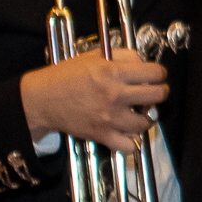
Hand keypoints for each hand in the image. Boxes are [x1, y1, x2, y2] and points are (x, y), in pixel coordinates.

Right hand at [23, 46, 168, 153]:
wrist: (42, 99)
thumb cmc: (66, 76)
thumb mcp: (93, 56)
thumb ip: (122, 56)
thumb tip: (143, 61)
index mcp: (112, 72)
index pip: (154, 73)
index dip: (159, 74)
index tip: (156, 77)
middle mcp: (114, 94)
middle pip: (157, 96)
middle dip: (158, 93)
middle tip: (151, 94)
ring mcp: (110, 117)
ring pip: (146, 122)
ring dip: (145, 118)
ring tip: (137, 113)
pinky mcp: (102, 134)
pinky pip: (129, 145)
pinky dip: (131, 141)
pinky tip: (126, 131)